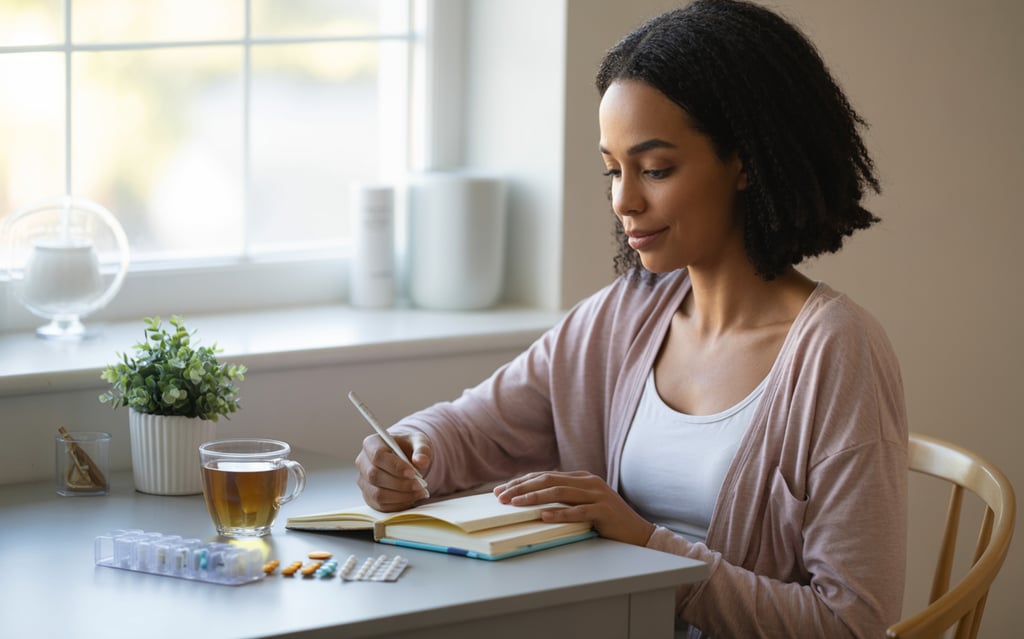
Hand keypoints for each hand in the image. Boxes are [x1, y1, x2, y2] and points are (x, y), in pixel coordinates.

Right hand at [355, 431, 431, 511]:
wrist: (405, 457)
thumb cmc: (409, 447)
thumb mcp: (419, 442)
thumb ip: (421, 449)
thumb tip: (421, 461)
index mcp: (371, 444)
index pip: (378, 456)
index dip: (394, 466)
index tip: (412, 473)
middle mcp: (363, 462)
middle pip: (375, 476)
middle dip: (400, 483)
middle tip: (420, 485)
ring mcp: (364, 481)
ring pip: (378, 494)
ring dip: (401, 496)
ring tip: (420, 492)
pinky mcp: (369, 496)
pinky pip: (381, 505)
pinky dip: (399, 504)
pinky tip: (412, 497)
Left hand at [493, 471, 655, 546]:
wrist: (637, 532)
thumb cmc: (606, 521)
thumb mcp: (582, 504)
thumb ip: (563, 498)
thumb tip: (529, 501)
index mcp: (581, 478)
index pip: (545, 475)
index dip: (521, 482)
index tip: (501, 490)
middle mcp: (588, 482)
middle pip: (548, 480)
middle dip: (522, 487)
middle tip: (502, 496)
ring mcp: (597, 494)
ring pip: (560, 492)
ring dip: (535, 498)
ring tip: (516, 503)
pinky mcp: (604, 510)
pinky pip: (578, 511)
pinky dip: (560, 513)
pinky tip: (544, 516)